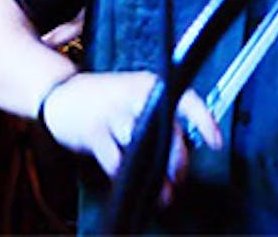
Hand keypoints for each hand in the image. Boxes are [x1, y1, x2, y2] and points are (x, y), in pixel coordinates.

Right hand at [42, 71, 221, 204]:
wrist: (61, 93)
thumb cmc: (103, 98)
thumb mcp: (133, 96)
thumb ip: (156, 119)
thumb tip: (179, 156)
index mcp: (149, 85)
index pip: (185, 98)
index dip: (203, 119)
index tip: (216, 141)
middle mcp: (134, 96)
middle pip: (166, 128)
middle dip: (177, 158)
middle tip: (178, 177)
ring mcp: (114, 113)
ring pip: (142, 144)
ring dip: (154, 173)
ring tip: (161, 191)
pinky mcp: (95, 131)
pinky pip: (115, 160)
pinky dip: (125, 175)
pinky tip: (130, 182)